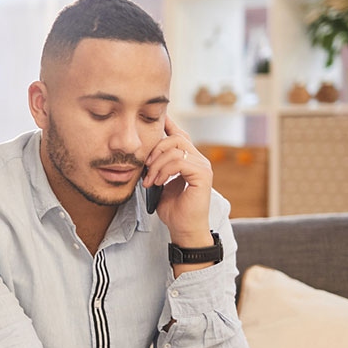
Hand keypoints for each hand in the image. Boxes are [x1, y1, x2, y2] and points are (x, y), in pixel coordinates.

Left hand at [144, 115, 212, 245]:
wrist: (183, 228)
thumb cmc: (173, 209)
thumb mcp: (159, 183)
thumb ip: (157, 167)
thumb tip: (145, 153)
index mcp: (189, 159)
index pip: (179, 136)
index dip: (168, 126)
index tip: (155, 119)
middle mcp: (199, 159)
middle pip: (176, 138)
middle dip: (156, 149)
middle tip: (145, 167)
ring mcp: (202, 166)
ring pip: (176, 149)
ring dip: (157, 164)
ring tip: (150, 180)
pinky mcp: (203, 175)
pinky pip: (180, 161)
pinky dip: (164, 170)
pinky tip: (158, 182)